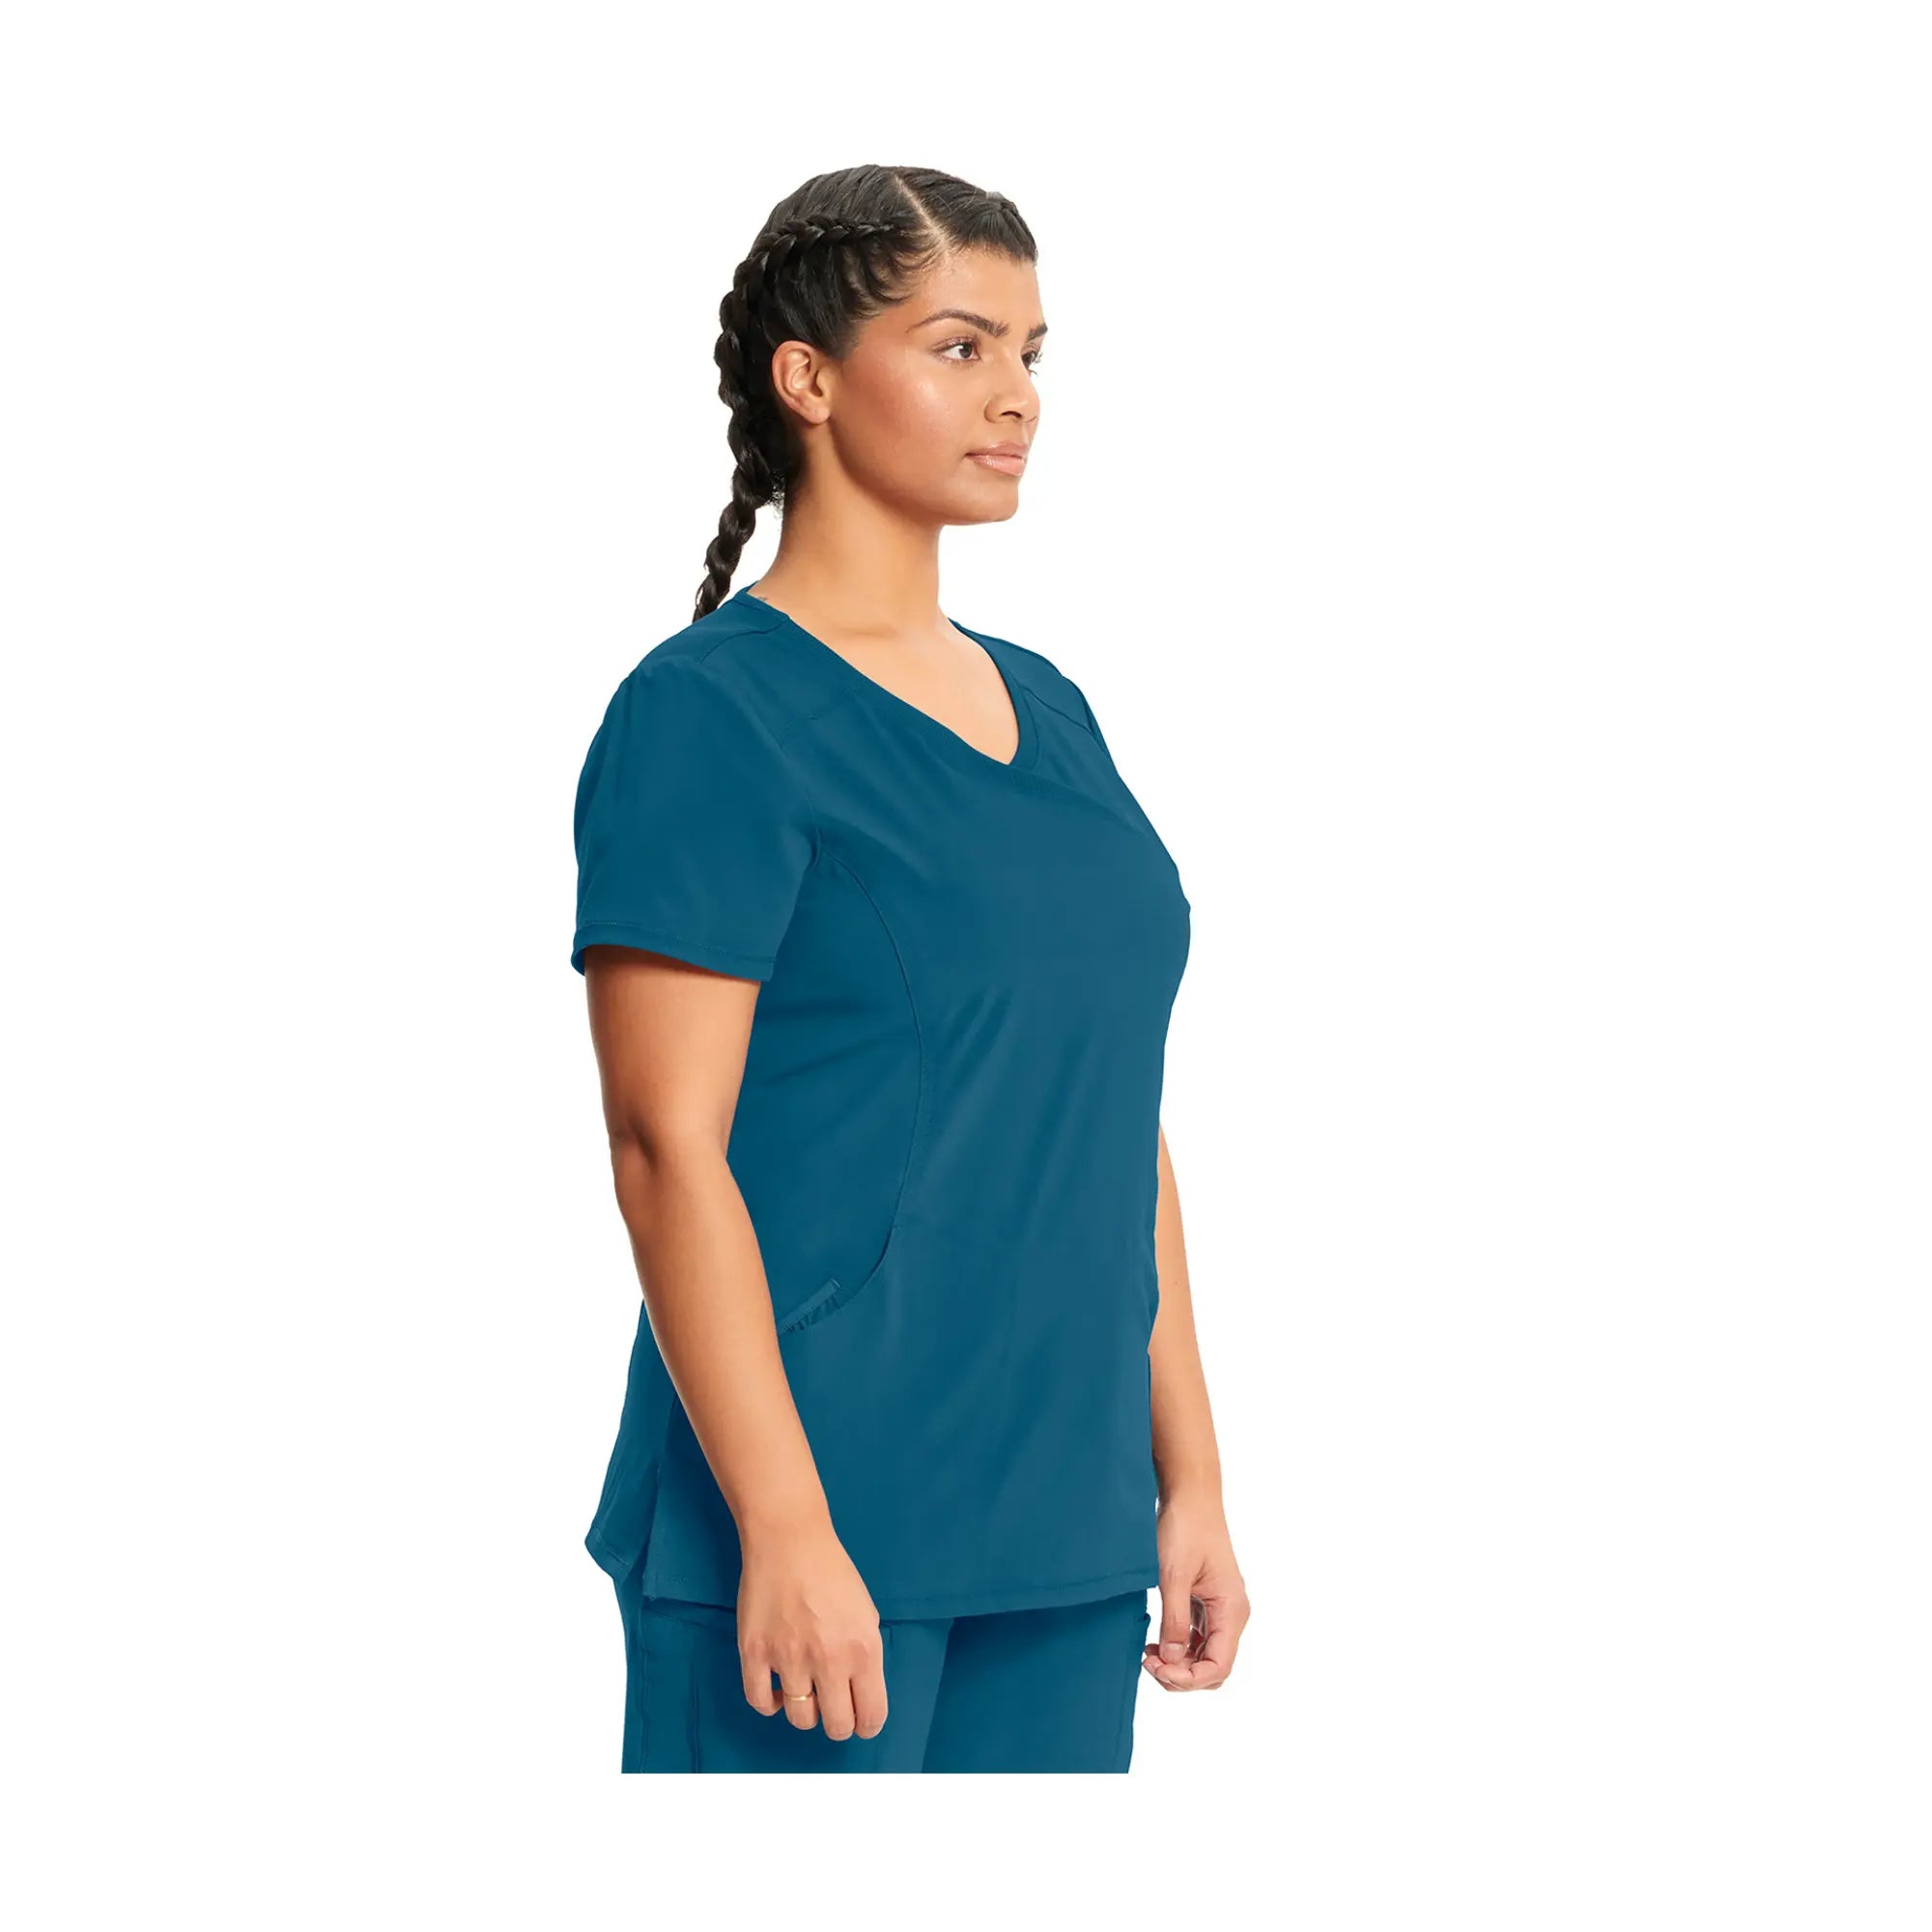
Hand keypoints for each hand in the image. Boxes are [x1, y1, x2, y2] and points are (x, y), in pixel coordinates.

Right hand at [736, 1518, 887, 1740]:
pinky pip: (761, 1702)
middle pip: (836, 1726)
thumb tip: (860, 1696)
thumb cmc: (833, 1573)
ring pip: (800, 1719)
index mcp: (863, 1648)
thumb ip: (865, 1656)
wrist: (789, 1540)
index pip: (871, 1715)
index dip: (867, 1725)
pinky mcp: (755, 1652)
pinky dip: (771, 1703)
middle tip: (833, 1709)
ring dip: (806, 1711)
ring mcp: (788, 1658)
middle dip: (838, 1723)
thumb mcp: (866, 1614)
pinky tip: (778, 1689)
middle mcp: (829, 1659)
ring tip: (805, 1690)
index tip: (860, 1721)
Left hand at [1144, 1493, 1248, 1691]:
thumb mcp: (1174, 1575)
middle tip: (1148, 1662)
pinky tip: (1156, 1642)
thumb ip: (1175, 1620)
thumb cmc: (1185, 1527)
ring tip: (1148, 1654)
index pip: (1219, 1667)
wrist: (1191, 1495)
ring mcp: (1221, 1608)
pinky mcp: (1208, 1601)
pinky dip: (1179, 1646)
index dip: (1188, 1678)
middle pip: (1214, 1667)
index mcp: (1232, 1609)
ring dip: (1180, 1663)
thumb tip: (1172, 1660)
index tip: (1156, 1666)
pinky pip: (1199, 1637)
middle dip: (1183, 1675)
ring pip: (1206, 1655)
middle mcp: (1232, 1613)